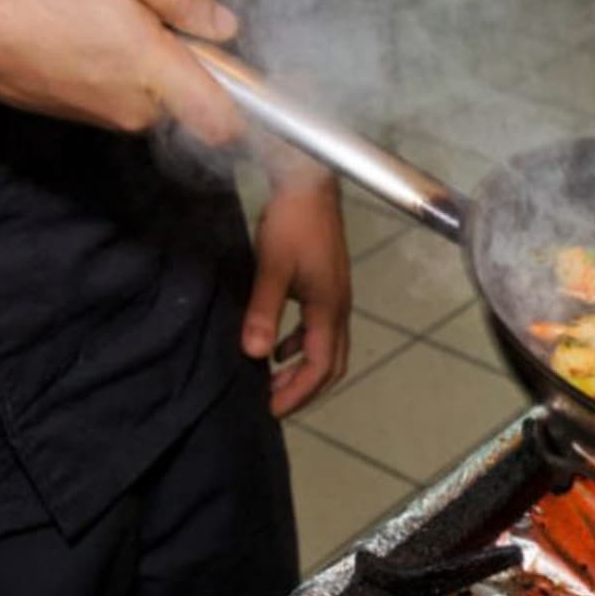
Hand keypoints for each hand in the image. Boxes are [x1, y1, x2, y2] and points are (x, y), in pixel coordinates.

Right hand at [0, 0, 243, 144]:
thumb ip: (181, 0)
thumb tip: (223, 25)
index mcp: (151, 71)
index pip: (226, 121)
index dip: (250, 106)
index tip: (259, 84)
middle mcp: (133, 108)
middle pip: (195, 102)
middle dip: (192, 63)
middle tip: (158, 16)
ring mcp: (105, 118)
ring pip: (158, 98)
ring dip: (152, 63)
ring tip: (109, 16)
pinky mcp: (81, 116)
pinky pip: (124, 96)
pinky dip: (120, 68)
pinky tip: (87, 32)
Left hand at [241, 155, 351, 416]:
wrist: (310, 185)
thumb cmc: (293, 224)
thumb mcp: (273, 267)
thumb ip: (265, 311)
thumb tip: (255, 354)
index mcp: (329, 309)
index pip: (320, 366)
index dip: (298, 393)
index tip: (272, 410)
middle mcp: (339, 309)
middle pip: (332, 364)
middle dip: (305, 389)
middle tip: (274, 404)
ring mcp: (336, 298)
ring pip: (327, 348)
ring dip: (303, 369)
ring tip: (273, 382)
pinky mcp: (326, 287)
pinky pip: (318, 330)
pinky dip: (300, 346)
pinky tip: (278, 347)